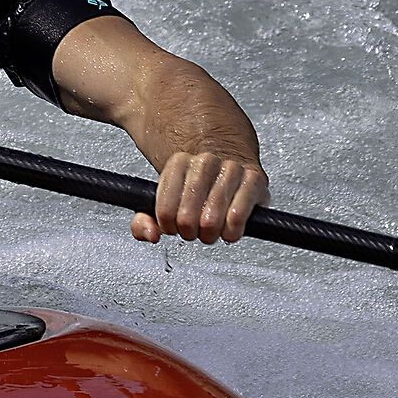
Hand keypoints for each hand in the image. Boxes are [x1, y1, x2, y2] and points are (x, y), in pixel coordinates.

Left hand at [131, 151, 266, 244]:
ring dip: (209, 234)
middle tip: (193, 231)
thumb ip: (143, 221)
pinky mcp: (254, 179)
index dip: (167, 227)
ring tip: (210, 231)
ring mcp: (231, 168)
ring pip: (211, 219)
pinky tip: (228, 230)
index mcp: (178, 162)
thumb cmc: (196, 190)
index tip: (173, 226)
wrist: (230, 164)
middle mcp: (205, 161)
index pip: (164, 210)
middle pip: (186, 218)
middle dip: (189, 232)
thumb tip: (151, 235)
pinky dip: (231, 231)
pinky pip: (238, 216)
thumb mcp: (163, 202)